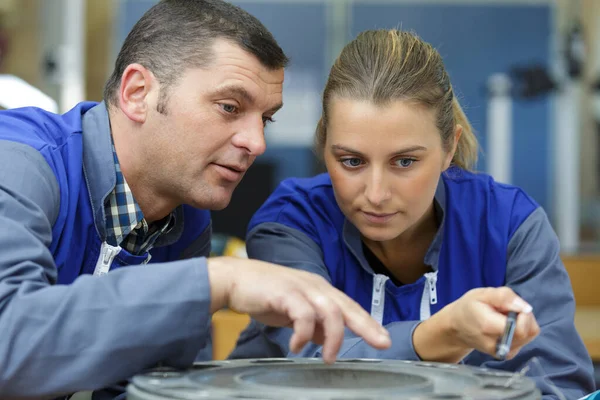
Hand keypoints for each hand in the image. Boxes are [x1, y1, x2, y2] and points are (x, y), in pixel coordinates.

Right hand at [207, 256, 390, 362]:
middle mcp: (315, 286)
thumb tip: (328, 340)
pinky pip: (303, 315)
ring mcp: (301, 288)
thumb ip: (313, 323)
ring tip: (328, 358)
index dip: (368, 322)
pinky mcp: (285, 293)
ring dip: (333, 337)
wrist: (236, 279)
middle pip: (347, 306)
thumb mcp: (294, 311)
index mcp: (319, 289)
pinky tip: (296, 346)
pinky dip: (303, 334)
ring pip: (330, 311)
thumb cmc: (265, 295)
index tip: (383, 339)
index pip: (349, 306)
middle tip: (380, 343)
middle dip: (366, 326)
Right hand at [414, 287, 538, 361]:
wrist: (457, 327)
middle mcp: (497, 344)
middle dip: (524, 316)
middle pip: (527, 332)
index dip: (523, 313)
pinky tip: (507, 325)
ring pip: (529, 336)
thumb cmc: (469, 307)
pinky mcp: (506, 354)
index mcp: (489, 327)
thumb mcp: (482, 294)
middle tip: (507, 309)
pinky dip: (520, 330)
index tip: (511, 304)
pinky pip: (524, 341)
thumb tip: (526, 308)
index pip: (520, 328)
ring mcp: (502, 352)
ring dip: (522, 323)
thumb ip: (504, 297)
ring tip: (505, 316)